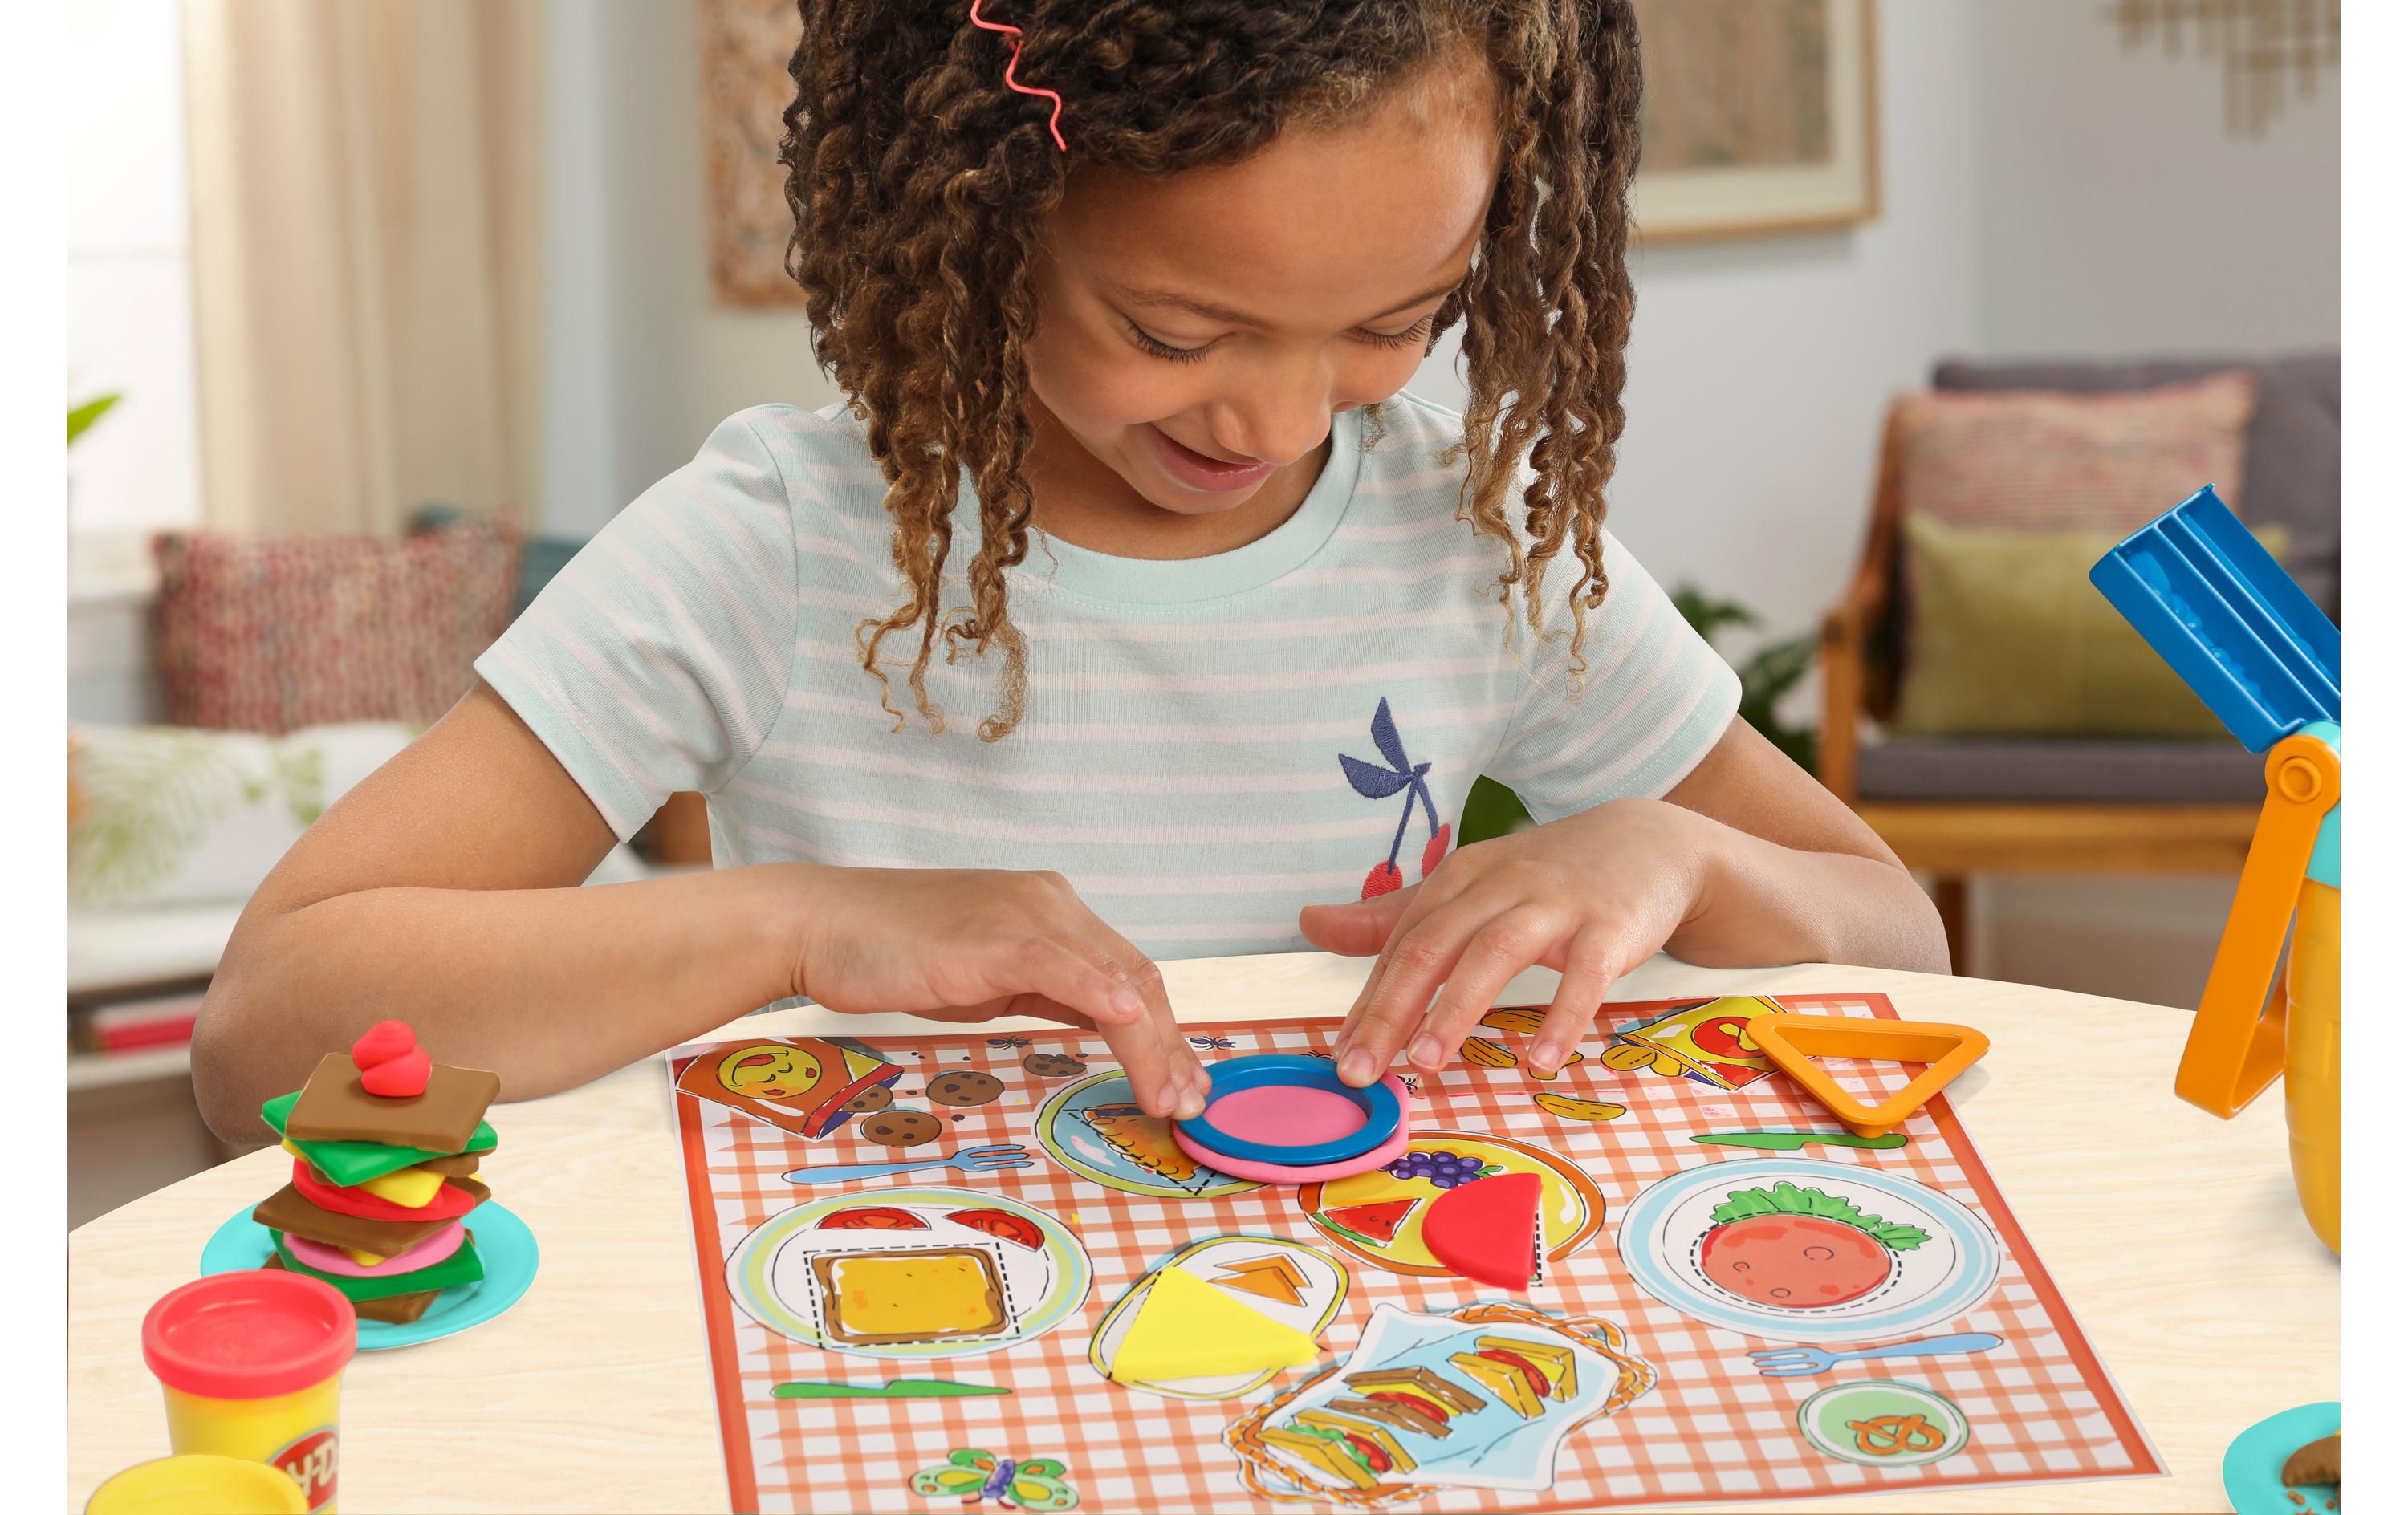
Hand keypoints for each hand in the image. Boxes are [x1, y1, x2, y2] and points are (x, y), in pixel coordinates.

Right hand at [784, 865, 1207, 1117]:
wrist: (820, 925)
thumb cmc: (893, 954)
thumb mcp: (990, 978)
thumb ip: (1049, 993)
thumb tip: (1104, 1023)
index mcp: (1051, 911)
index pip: (1129, 973)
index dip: (1163, 1031)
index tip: (1179, 1082)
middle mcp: (1051, 903)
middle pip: (1137, 977)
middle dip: (1170, 1045)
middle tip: (1189, 1102)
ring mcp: (1026, 914)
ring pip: (1115, 978)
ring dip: (1150, 1043)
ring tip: (1167, 1097)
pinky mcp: (996, 935)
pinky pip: (1063, 968)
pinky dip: (1104, 997)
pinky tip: (1130, 1025)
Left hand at [1298, 800, 1714, 1085]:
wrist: (1650, 843)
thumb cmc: (1547, 878)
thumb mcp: (1465, 888)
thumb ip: (1391, 916)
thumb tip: (1310, 924)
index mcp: (1458, 881)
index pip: (1401, 944)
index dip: (1367, 1001)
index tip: (1339, 1057)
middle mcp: (1498, 886)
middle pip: (1433, 946)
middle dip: (1391, 1010)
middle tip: (1360, 1070)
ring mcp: (1555, 905)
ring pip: (1494, 954)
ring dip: (1456, 1009)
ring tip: (1425, 1063)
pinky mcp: (1610, 927)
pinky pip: (1584, 975)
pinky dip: (1562, 1017)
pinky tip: (1541, 1062)